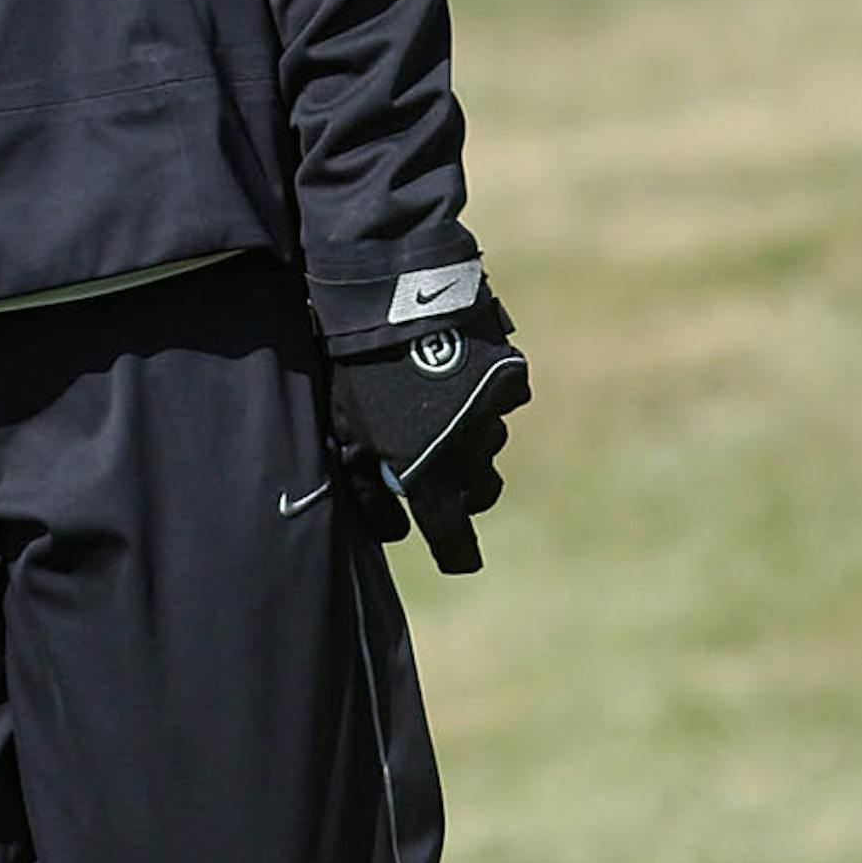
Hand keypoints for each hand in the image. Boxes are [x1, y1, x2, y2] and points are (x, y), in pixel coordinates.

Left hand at [326, 293, 529, 575]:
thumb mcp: (350, 436)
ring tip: (436, 406)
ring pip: (489, 444)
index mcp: (434, 478)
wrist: (400, 305)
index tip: (455, 557)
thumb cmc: (362, 377)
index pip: (456, 540)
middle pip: (481, 495)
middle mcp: (473, 456)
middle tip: (436, 468)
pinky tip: (456, 374)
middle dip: (464, 490)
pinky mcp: (511, 379)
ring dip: (470, 438)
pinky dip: (484, 395)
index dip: (456, 554)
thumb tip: (391, 528)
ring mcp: (496, 417)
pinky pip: (502, 401)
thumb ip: (369, 489)